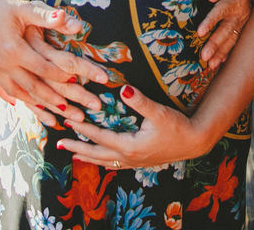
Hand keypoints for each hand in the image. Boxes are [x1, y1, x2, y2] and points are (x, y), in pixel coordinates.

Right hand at [0, 0, 107, 125]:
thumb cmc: (1, 5)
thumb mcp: (25, 8)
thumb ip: (48, 17)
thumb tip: (74, 23)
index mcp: (14, 49)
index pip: (43, 69)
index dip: (61, 76)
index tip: (78, 82)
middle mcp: (2, 63)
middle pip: (32, 87)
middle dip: (54, 101)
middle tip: (73, 112)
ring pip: (16, 93)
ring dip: (35, 105)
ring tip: (53, 116)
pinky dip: (11, 99)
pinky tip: (19, 105)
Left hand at [58, 84, 213, 169]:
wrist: (195, 142)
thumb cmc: (178, 126)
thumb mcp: (159, 112)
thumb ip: (140, 101)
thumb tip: (123, 89)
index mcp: (130, 145)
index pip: (100, 136)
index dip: (82, 129)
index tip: (67, 122)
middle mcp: (128, 157)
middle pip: (97, 153)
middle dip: (77, 147)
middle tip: (59, 142)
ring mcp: (134, 162)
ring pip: (105, 161)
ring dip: (88, 156)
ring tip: (73, 154)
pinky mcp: (140, 162)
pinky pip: (115, 164)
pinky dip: (103, 162)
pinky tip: (101, 162)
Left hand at [197, 0, 251, 69]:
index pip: (221, 11)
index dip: (211, 21)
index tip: (200, 32)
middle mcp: (241, 13)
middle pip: (226, 30)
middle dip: (216, 45)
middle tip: (204, 57)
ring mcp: (243, 21)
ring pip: (232, 39)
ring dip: (221, 53)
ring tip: (211, 65)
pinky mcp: (242, 25)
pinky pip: (235, 41)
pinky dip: (228, 52)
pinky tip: (220, 62)